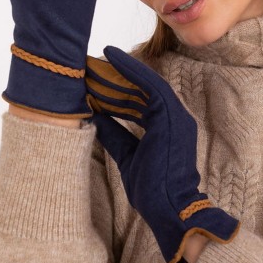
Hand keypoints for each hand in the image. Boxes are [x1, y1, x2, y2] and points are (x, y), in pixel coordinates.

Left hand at [85, 47, 239, 262]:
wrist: (169, 207)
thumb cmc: (151, 189)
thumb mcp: (126, 156)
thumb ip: (115, 135)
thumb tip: (94, 117)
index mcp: (164, 129)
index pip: (136, 104)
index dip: (113, 94)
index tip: (92, 84)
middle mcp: (172, 117)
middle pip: (137, 92)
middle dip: (111, 80)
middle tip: (87, 68)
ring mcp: (175, 114)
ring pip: (142, 84)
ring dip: (116, 71)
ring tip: (93, 60)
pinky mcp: (172, 114)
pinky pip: (150, 83)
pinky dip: (131, 68)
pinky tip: (111, 55)